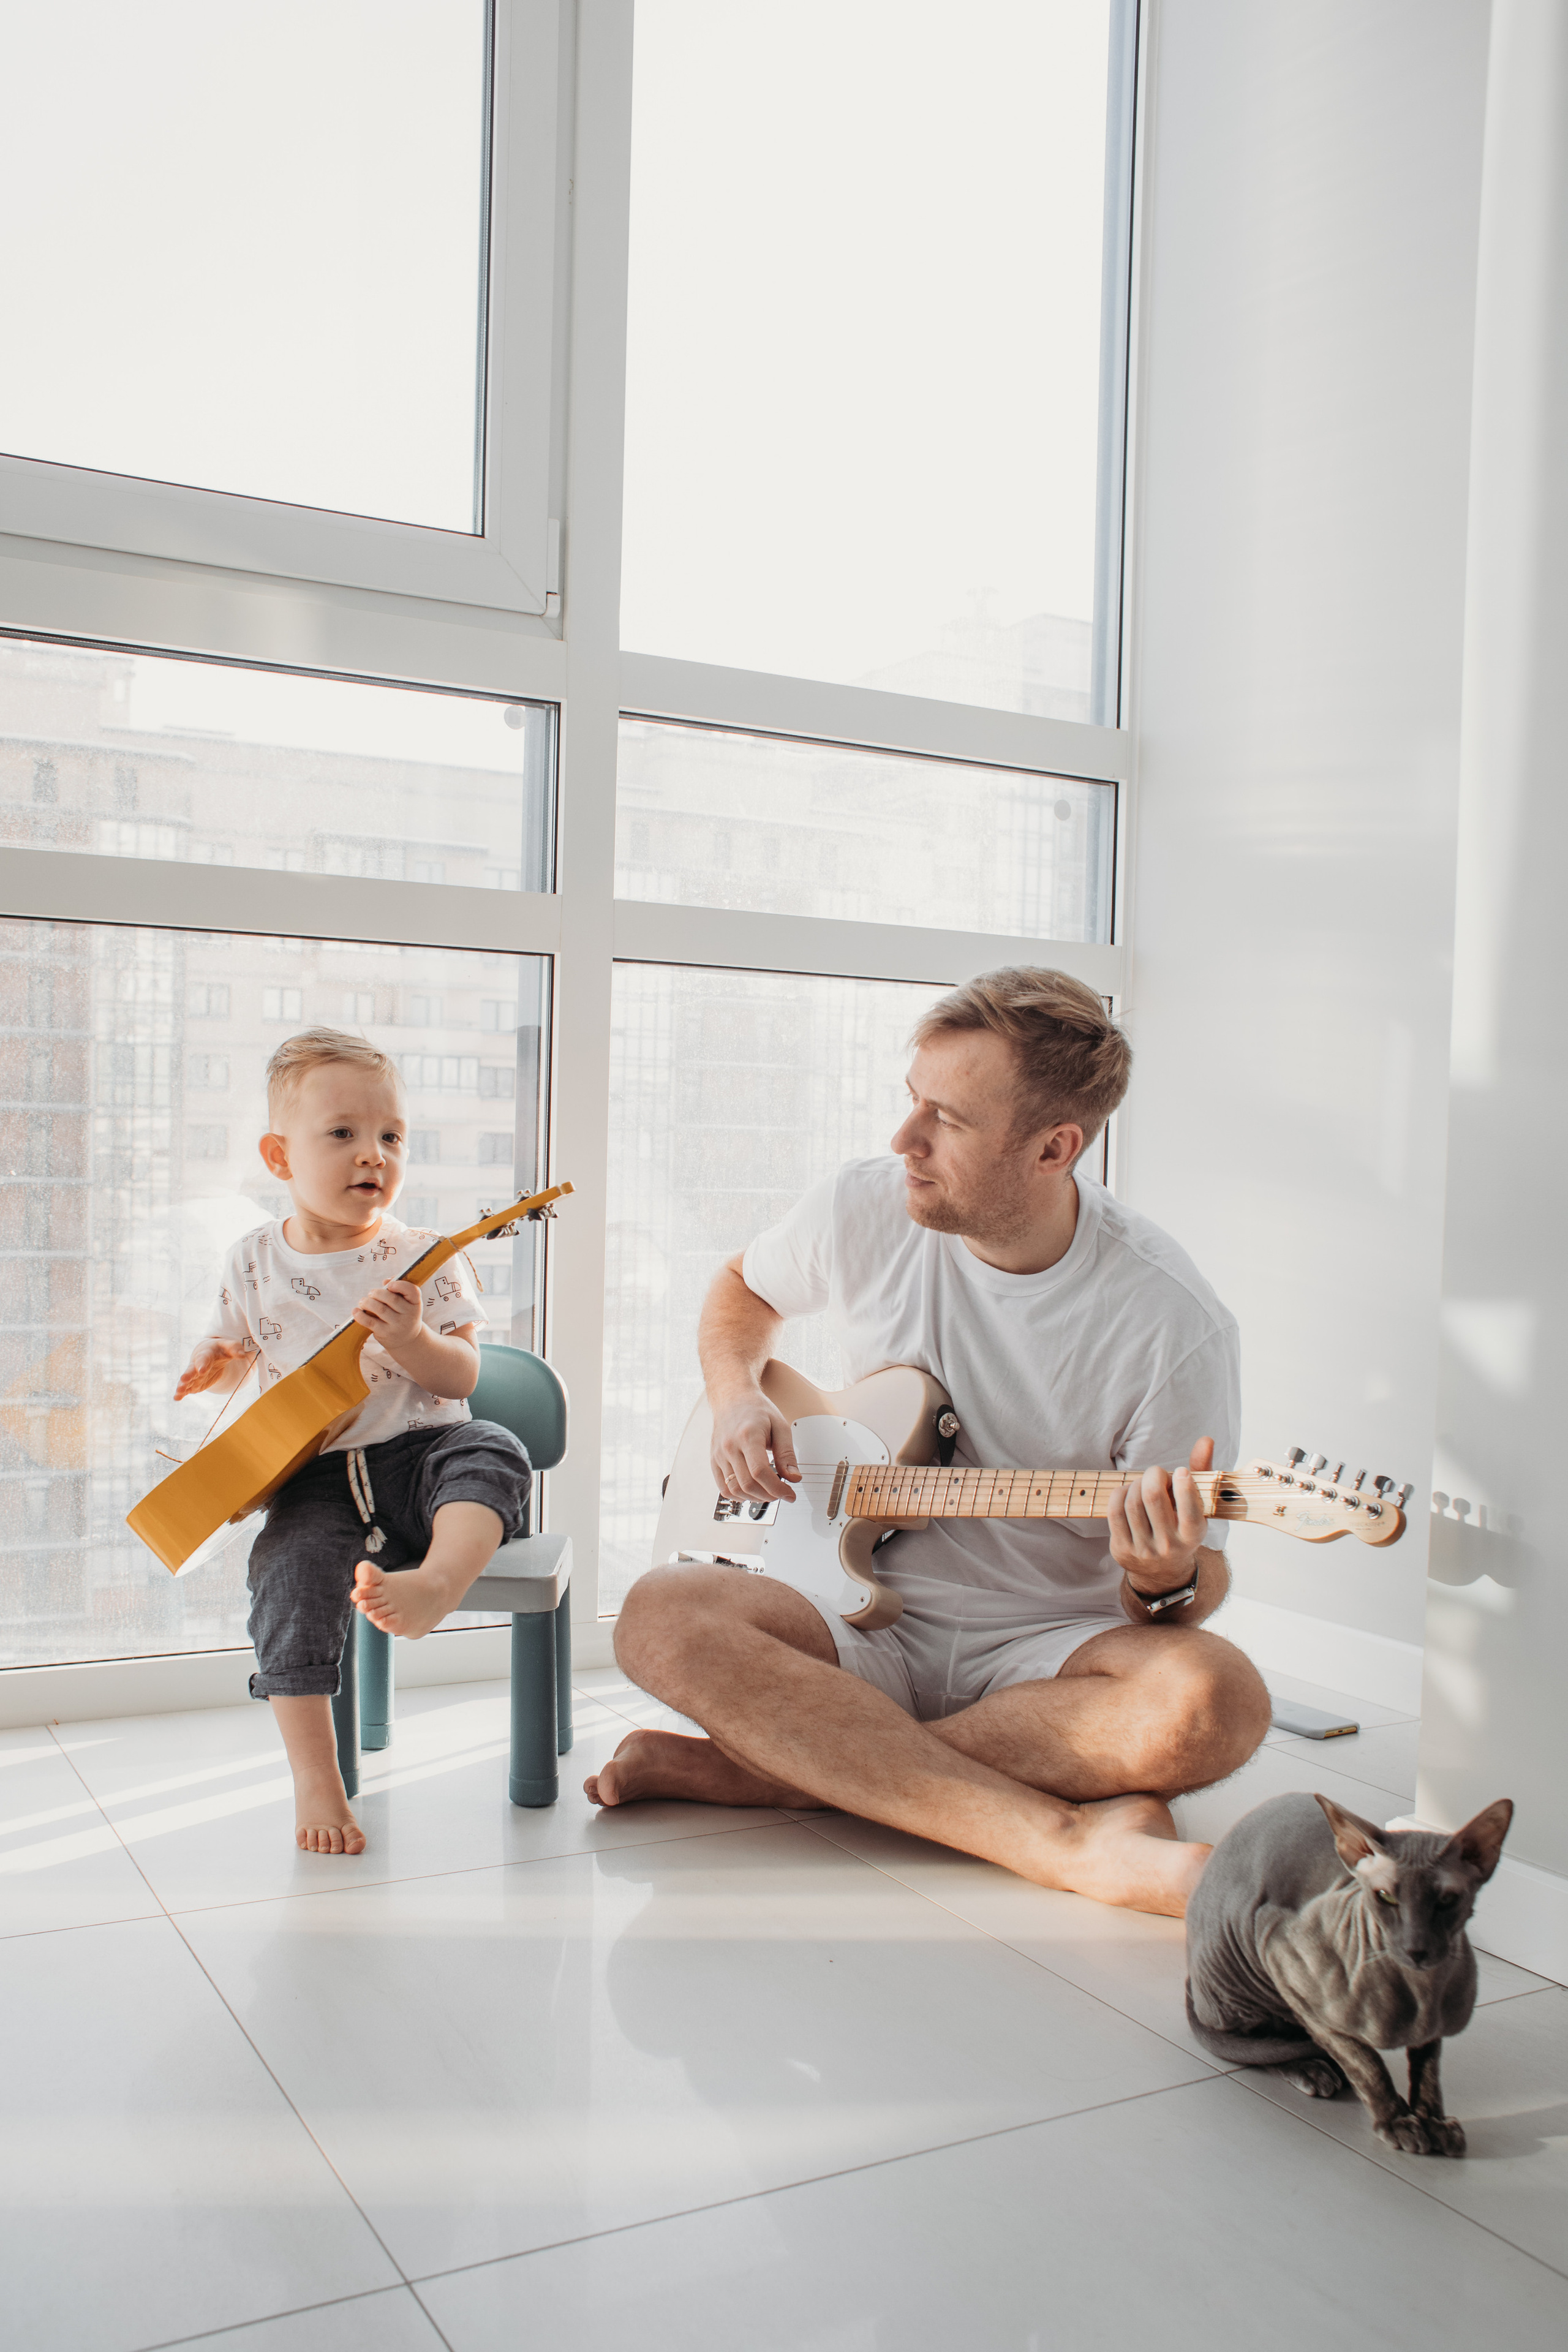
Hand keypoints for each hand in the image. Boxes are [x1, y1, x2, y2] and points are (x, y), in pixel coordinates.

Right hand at [173, 1338, 253, 1399]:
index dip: (203, 1363)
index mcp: (207, 1353)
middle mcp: (197, 1363)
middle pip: (192, 1369)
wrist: (211, 1353)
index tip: (202, 1370)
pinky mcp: (193, 1382)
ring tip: (178, 1392)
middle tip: (184, 1380)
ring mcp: (194, 1373)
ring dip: (182, 1385)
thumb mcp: (229, 1347)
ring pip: (187, 1380)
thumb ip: (235, 1350)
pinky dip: (182, 1392)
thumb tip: (242, 1355)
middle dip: (188, 1375)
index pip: (204, 1358)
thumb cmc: (222, 1349)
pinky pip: (187, 1387)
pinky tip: (177, 1398)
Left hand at [352, 1278, 424, 1354]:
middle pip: (391, 1299)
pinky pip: (370, 1322)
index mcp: (416, 1303)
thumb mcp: (407, 1303)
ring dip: (367, 1302)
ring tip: (363, 1302)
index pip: (412, 1291)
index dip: (400, 1285)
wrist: (407, 1340)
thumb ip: (399, 1289)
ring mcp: (397, 1325)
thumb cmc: (404, 1315)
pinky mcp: (385, 1333)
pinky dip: (361, 1315)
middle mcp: (409, 1315)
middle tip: (371, 1293)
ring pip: (380, 1309)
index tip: (389, 1285)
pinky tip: (356, 1311)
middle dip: (377, 1293)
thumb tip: (386, 1281)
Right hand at [711, 1386, 800, 1503]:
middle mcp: (730, 1447)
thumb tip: (793, 1477)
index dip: (776, 1488)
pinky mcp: (714, 1461)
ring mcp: (719, 1455)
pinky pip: (723, 1488)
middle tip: (781, 1493)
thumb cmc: (756, 1410)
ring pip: (734, 1489)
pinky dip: (738, 1496)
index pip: (760, 1472)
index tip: (789, 1493)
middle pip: (747, 1484)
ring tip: (767, 1492)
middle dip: (768, 1495)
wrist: (733, 1399)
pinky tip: (751, 1492)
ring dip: (754, 1498)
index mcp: (747, 1436)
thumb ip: (787, 1454)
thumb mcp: (780, 1426)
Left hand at [1108, 1436, 1214, 1592]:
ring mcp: (1144, 1550)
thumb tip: (1206, 1439)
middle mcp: (1170, 1545)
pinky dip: (1119, 1495)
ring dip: (1135, 1484)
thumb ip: (1202, 1472)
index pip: (1190, 1507)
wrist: (1164, 1572)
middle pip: (1153, 1497)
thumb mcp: (1198, 1506)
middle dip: (1153, 1475)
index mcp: (1193, 1534)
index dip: (1183, 1483)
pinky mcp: (1123, 1550)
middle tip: (1156, 1473)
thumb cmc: (1182, 1527)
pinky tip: (1127, 1492)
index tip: (1179, 1472)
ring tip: (1143, 1483)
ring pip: (1132, 1503)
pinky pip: (1115, 1513)